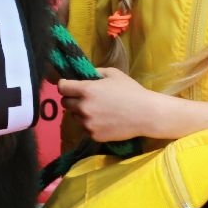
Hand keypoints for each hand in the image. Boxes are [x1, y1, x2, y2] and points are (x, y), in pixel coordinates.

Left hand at [58, 68, 175, 141]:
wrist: (146, 114)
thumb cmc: (131, 91)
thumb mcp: (113, 74)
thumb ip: (95, 72)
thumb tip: (84, 75)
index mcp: (86, 90)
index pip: (62, 88)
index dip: (64, 85)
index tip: (68, 85)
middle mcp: (83, 107)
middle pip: (65, 103)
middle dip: (71, 99)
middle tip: (84, 98)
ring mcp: (88, 123)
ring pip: (74, 117)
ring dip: (80, 112)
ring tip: (96, 110)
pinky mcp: (93, 135)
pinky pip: (85, 128)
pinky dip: (90, 124)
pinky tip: (103, 120)